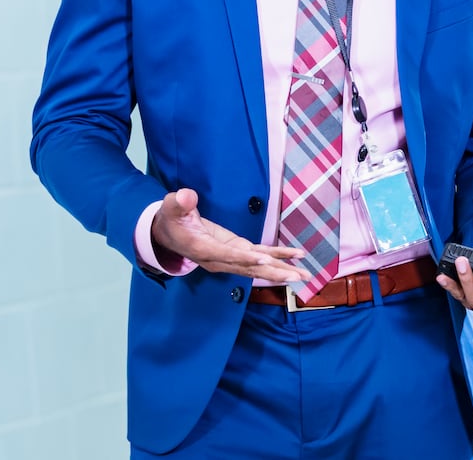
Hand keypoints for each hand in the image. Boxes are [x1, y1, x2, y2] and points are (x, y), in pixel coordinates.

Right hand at [151, 188, 306, 282]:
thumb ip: (179, 203)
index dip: (245, 257)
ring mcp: (229, 258)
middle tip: (296, 276)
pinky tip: (295, 257)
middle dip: (273, 272)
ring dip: (280, 271)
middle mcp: (219, 259)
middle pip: (248, 268)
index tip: (264, 260)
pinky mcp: (236, 252)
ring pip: (257, 267)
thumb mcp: (171, 208)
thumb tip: (186, 195)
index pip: (227, 255)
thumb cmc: (171, 220)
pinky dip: (278, 257)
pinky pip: (258, 257)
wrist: (169, 235)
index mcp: (203, 249)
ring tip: (303, 275)